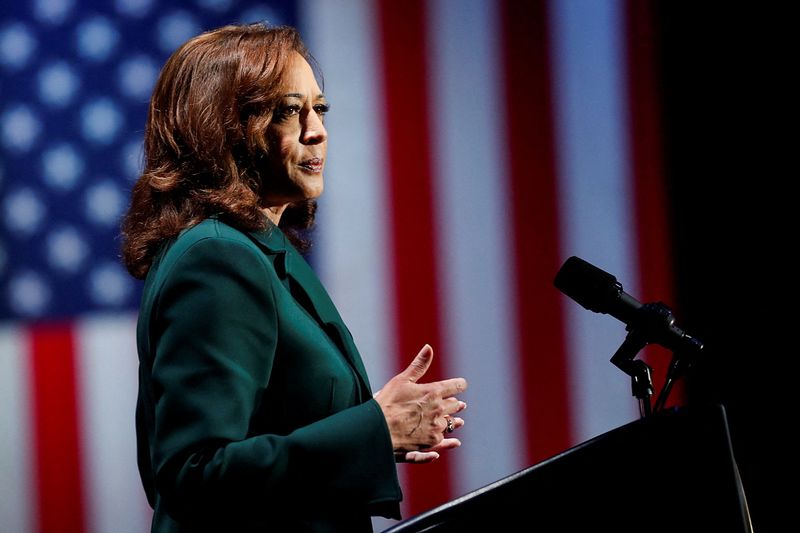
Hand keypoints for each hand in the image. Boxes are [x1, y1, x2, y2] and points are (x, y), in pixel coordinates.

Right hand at [374, 344, 467, 461]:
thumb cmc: (387, 402)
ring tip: (459, 422)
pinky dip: (446, 439)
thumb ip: (419, 365)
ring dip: (454, 421)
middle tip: (459, 404)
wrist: (377, 429)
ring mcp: (435, 427)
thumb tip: (429, 348)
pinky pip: (443, 440)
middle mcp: (438, 410)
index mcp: (433, 392)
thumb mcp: (402, 380)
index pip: (456, 386)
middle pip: (454, 405)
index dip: (459, 385)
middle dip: (455, 404)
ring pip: (450, 423)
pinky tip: (452, 441)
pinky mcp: (430, 442)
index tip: (461, 385)